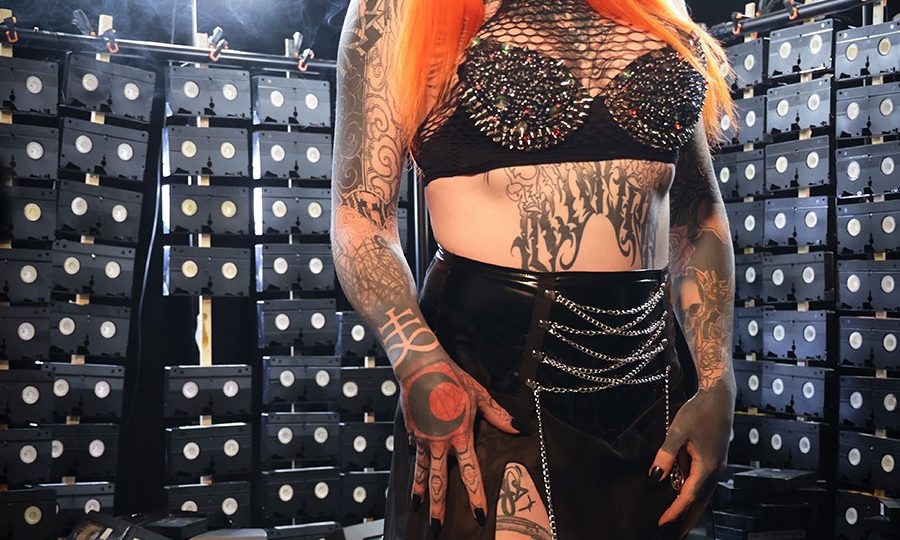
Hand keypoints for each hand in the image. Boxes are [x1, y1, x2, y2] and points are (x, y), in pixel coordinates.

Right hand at [401, 355, 518, 535]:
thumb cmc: (453, 378)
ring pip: (422, 472)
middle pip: (439, 481)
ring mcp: (423, 438)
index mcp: (460, 435)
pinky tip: (415, 477)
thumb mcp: (480, 396)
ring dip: (420, 492)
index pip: (470, 473)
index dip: (475, 497)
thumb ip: (497, 416)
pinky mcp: (412, 431)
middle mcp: (440, 442)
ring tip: (418, 509)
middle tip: (437, 527)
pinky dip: (416, 466)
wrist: (421, 367)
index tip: (478, 515)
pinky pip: (416, 453)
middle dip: (438, 507)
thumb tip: (517, 428)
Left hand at [649, 380, 734, 537]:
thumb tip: (655, 476)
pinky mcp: (715, 460)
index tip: (662, 523)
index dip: (674, 511)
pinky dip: (695, 496)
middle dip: (686, 520)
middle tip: (672, 534)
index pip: (688, 496)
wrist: (719, 396)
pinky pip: (704, 485)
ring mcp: (717, 466)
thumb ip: (666, 455)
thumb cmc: (699, 411)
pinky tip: (685, 499)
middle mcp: (715, 470)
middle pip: (699, 502)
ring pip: (703, 495)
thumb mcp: (677, 431)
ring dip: (691, 510)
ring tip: (678, 524)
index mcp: (707, 466)